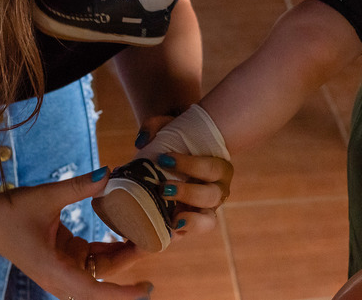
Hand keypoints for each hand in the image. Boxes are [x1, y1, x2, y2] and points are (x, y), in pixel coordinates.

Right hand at [0, 171, 153, 298]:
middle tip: (153, 240)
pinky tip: (126, 232)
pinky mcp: (62, 256)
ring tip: (144, 233)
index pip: (96, 292)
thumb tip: (109, 172)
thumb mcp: (46, 196)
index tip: (147, 289)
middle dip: (129, 263)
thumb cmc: (9, 211)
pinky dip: (108, 246)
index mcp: (55, 270)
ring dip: (121, 254)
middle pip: (103, 278)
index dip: (123, 295)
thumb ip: (79, 187)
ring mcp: (61, 267)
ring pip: (100, 267)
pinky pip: (92, 257)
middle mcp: (59, 275)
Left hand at [136, 116, 234, 237]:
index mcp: (219, 168)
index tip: (164, 158)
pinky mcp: (191, 223)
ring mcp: (205, 210)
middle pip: (211, 196)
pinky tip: (166, 233)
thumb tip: (142, 141)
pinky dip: (180, 234)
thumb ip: (154, 126)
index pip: (211, 168)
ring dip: (191, 220)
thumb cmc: (175, 142)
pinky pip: (190, 233)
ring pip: (208, 221)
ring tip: (172, 219)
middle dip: (188, 193)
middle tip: (163, 188)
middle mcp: (217, 191)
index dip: (190, 165)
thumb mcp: (166, 126)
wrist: (175, 159)